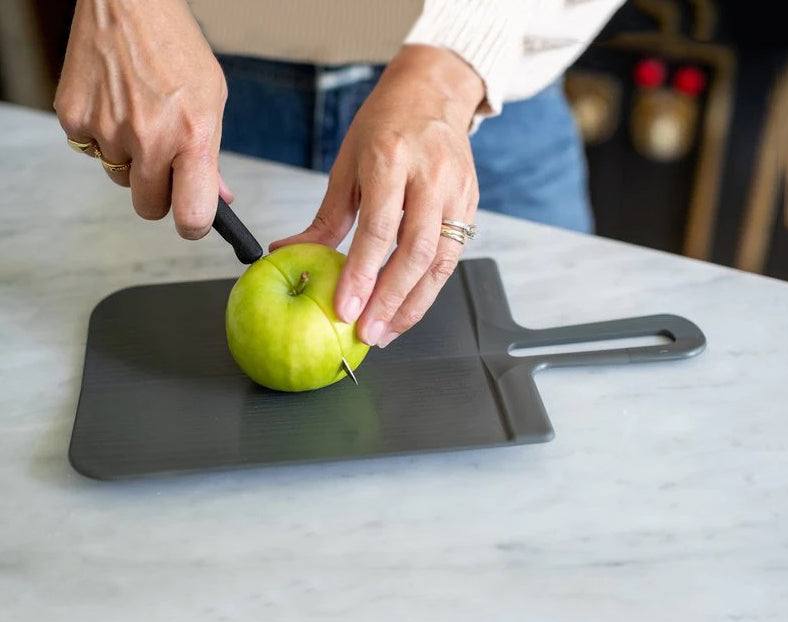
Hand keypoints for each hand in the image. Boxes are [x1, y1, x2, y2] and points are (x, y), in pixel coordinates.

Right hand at [54, 0, 231, 238]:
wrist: (127, 2)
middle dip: (158, 193)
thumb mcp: (212, 103)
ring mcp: (106, 129)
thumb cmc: (176, 50)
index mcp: (191, 138)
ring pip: (120, 180)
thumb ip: (212, 158)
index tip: (192, 221)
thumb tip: (220, 200)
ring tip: (138, 118)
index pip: (191, 216)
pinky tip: (115, 104)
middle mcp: (148, 139)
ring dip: (130, 162)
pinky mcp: (73, 118)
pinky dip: (104, 138)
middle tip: (164, 162)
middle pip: (149, 207)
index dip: (193, 225)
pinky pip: (92, 152)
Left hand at [271, 45, 483, 346]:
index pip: (379, 228)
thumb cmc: (385, 126)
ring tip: (386, 332)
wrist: (434, 95)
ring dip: (413, 305)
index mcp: (392, 158)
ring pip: (440, 262)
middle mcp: (431, 177)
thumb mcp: (348, 164)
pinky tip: (406, 310)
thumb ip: (327, 217)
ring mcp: (457, 193)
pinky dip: (428, 290)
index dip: (363, 273)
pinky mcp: (470, 207)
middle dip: (390, 300)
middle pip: (415, 252)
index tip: (345, 309)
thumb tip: (289, 254)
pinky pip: (451, 259)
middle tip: (367, 333)